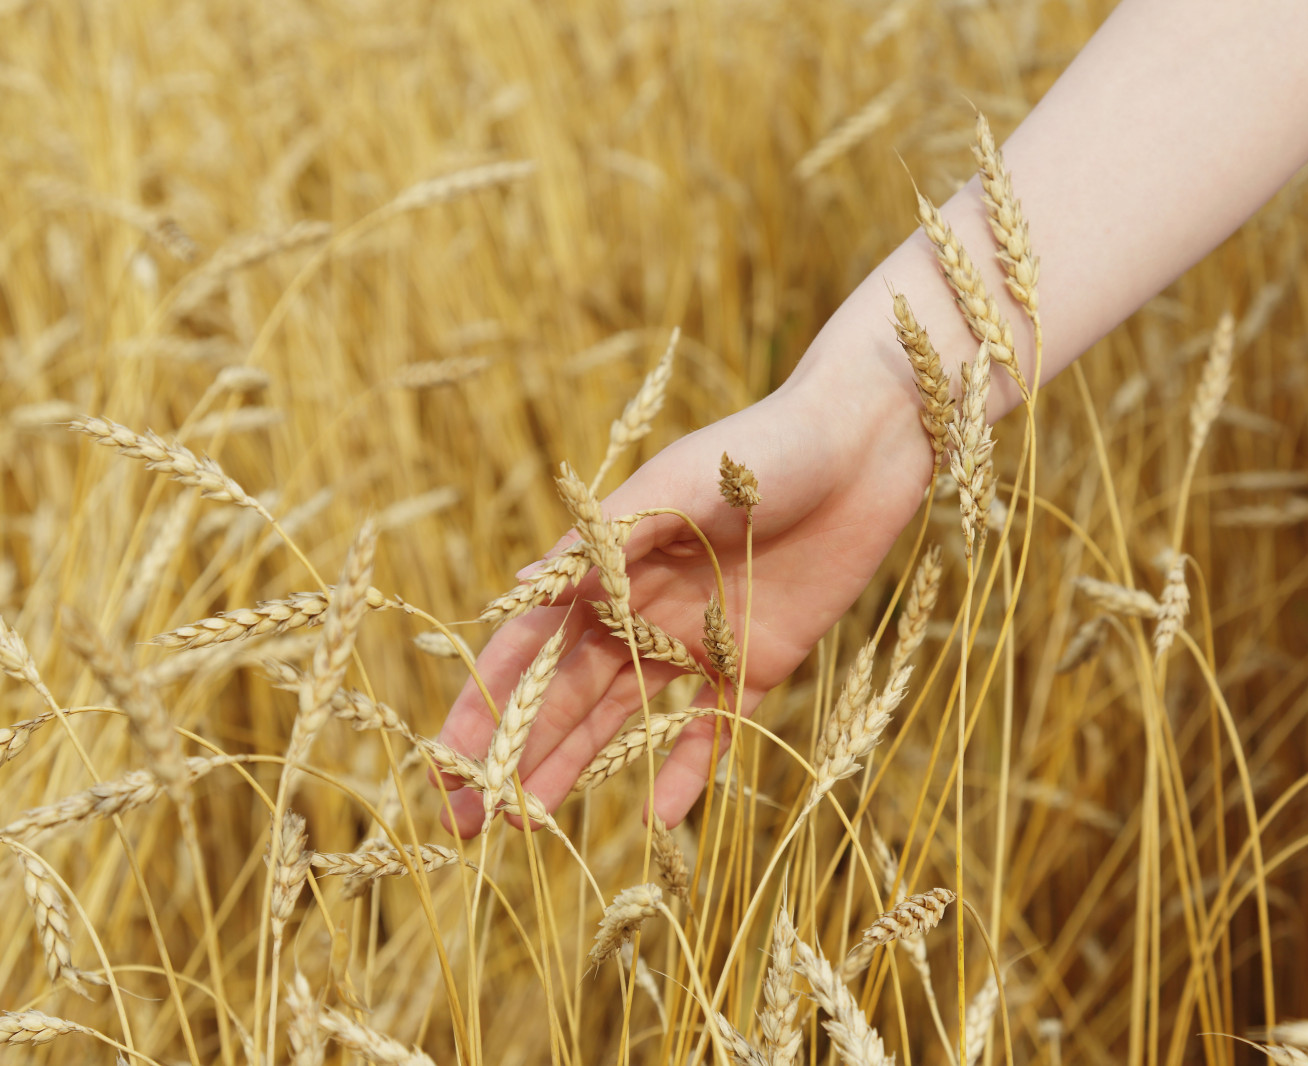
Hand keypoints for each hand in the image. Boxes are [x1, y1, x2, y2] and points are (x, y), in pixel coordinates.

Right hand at [434, 348, 934, 836]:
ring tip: (528, 827)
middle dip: (514, 755)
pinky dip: (685, 770)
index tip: (443, 762)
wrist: (865, 444)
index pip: (529, 646)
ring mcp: (696, 639)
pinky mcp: (756, 660)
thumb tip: (523, 587)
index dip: (483, 704)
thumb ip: (609, 541)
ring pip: (621, 719)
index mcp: (608, 565)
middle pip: (563, 694)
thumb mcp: (680, 485)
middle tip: (472, 820)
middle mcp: (640, 608)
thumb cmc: (763, 446)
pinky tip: (658, 820)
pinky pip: (712, 728)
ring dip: (575, 769)